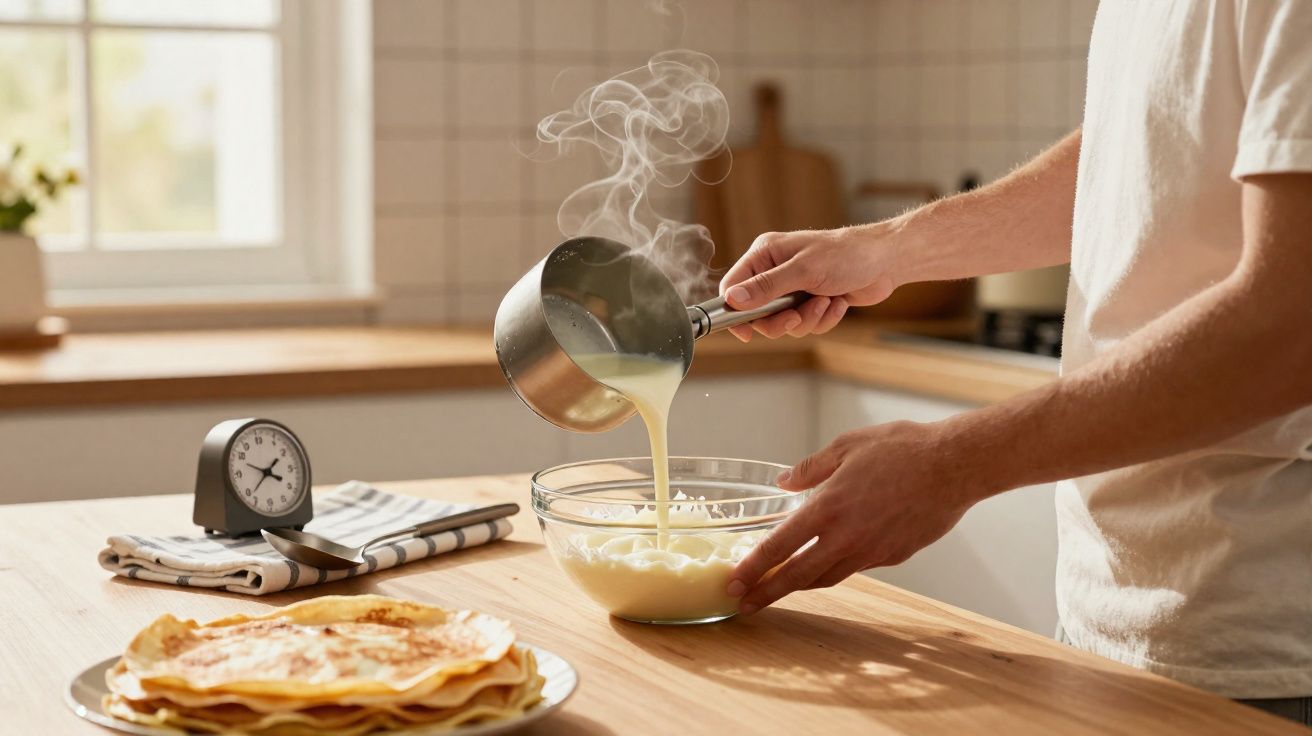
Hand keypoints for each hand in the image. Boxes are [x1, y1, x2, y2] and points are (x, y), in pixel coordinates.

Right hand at [718, 225, 901, 340]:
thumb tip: (732, 300)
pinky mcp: (811, 302)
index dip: (735, 311)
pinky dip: (822, 319)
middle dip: (781, 320)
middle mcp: (775, 272)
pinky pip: (806, 324)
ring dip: (807, 319)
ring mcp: (794, 288)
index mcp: (765, 255)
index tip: (746, 331)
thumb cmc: (846, 255)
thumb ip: (766, 287)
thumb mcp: (803, 270)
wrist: (885, 261)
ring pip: (784, 323)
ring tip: (825, 302)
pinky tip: (837, 303)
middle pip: (758, 313)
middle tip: (796, 317)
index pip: (733, 287)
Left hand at [726, 421, 985, 614]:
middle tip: (743, 603)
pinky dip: (834, 570)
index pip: (780, 547)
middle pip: (798, 576)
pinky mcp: (893, 556)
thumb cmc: (903, 449)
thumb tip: (785, 481)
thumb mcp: (848, 445)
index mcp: (828, 508)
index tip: (734, 582)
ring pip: (827, 578)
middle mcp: (846, 537)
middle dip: (767, 592)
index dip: (754, 568)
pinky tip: (826, 566)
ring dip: (799, 587)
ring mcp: (871, 551)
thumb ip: (811, 468)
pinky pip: (856, 568)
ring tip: (777, 592)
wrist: (955, 466)